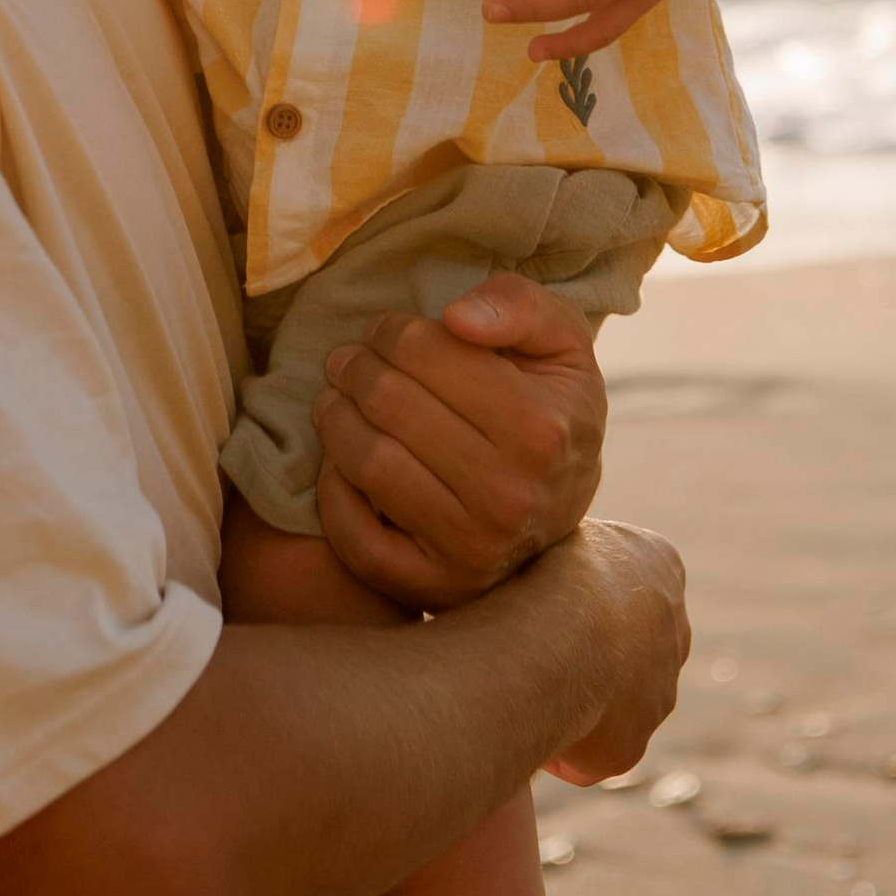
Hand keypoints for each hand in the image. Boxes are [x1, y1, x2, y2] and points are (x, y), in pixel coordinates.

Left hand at [313, 273, 606, 609]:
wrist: (562, 505)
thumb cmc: (552, 408)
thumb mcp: (559, 343)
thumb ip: (519, 305)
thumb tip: (455, 318)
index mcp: (540, 429)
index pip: (426, 353)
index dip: (391, 330)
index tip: (383, 331)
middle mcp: (508, 496)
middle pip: (390, 404)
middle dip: (356, 368)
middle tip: (347, 360)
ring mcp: (471, 550)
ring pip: (369, 464)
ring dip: (335, 419)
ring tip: (335, 400)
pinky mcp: (435, 590)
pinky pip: (357, 540)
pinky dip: (333, 495)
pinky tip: (340, 462)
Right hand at [541, 515, 690, 782]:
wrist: (556, 633)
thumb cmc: (540, 568)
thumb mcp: (555, 531)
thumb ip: (564, 551)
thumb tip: (534, 558)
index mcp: (661, 565)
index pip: (623, 581)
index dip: (577, 592)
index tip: (539, 597)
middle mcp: (674, 631)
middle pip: (629, 644)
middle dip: (590, 650)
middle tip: (533, 648)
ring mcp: (660, 693)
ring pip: (614, 701)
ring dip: (577, 698)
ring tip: (522, 685)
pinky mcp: (630, 747)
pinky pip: (589, 748)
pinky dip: (559, 743)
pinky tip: (522, 723)